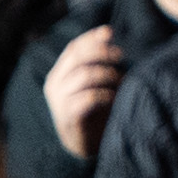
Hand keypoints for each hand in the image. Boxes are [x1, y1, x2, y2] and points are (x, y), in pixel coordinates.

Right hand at [43, 27, 126, 159]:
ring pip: (84, 75)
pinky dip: (107, 94)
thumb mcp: (92, 84)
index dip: (91, 38)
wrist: (83, 145)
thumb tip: (111, 39)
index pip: (73, 48)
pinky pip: (90, 98)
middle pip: (78, 58)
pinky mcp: (68, 116)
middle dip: (102, 52)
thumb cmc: (93, 111)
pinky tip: (115, 97)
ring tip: (122, 81)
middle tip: (120, 55)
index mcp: (59, 74)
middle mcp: (55, 85)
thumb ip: (95, 65)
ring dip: (108, 75)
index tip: (110, 32)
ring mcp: (59, 101)